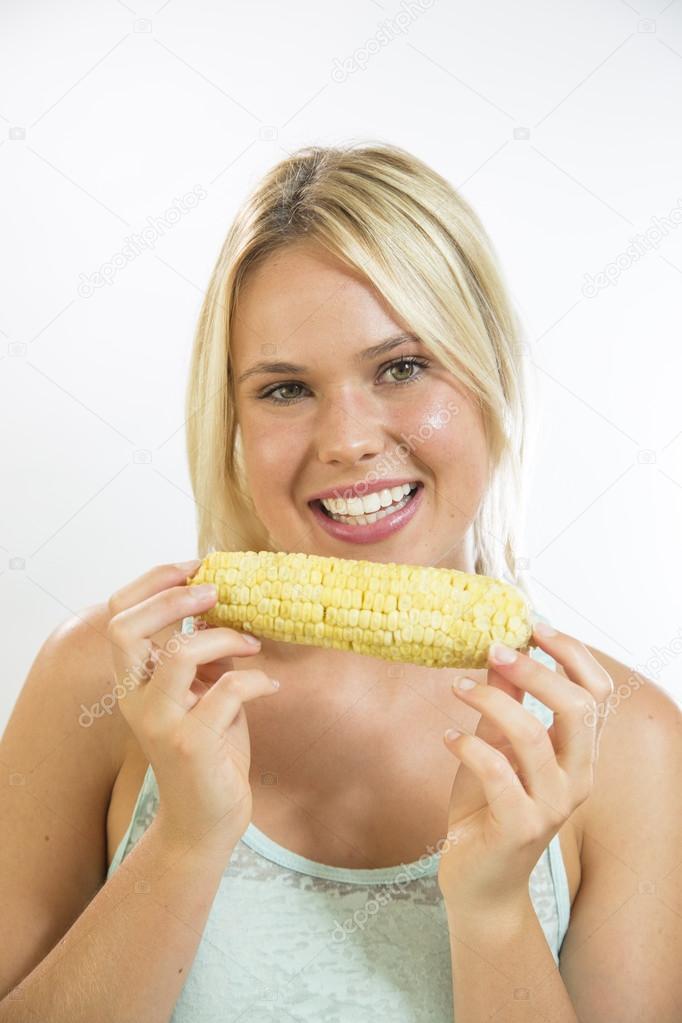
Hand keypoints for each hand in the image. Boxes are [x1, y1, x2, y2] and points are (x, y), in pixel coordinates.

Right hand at [106, 560, 280, 852]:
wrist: (206, 821)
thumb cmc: (209, 751)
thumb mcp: (200, 693)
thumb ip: (201, 654)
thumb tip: (221, 605)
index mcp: (134, 682)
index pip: (119, 617)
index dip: (153, 582)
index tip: (195, 567)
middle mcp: (135, 700)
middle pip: (128, 628)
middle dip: (174, 599)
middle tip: (216, 592)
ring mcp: (160, 723)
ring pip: (182, 653)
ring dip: (226, 638)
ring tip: (254, 646)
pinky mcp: (191, 744)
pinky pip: (228, 689)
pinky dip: (257, 679)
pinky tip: (271, 686)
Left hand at [437, 621, 612, 912]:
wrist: (478, 882)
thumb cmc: (488, 809)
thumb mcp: (496, 747)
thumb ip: (505, 704)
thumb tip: (499, 649)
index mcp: (579, 754)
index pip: (596, 693)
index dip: (571, 654)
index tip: (534, 626)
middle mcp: (577, 778)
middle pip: (577, 708)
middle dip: (535, 670)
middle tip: (494, 648)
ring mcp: (552, 806)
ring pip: (532, 735)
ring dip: (490, 699)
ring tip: (457, 687)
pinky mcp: (520, 827)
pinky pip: (496, 771)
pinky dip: (467, 744)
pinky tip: (448, 737)